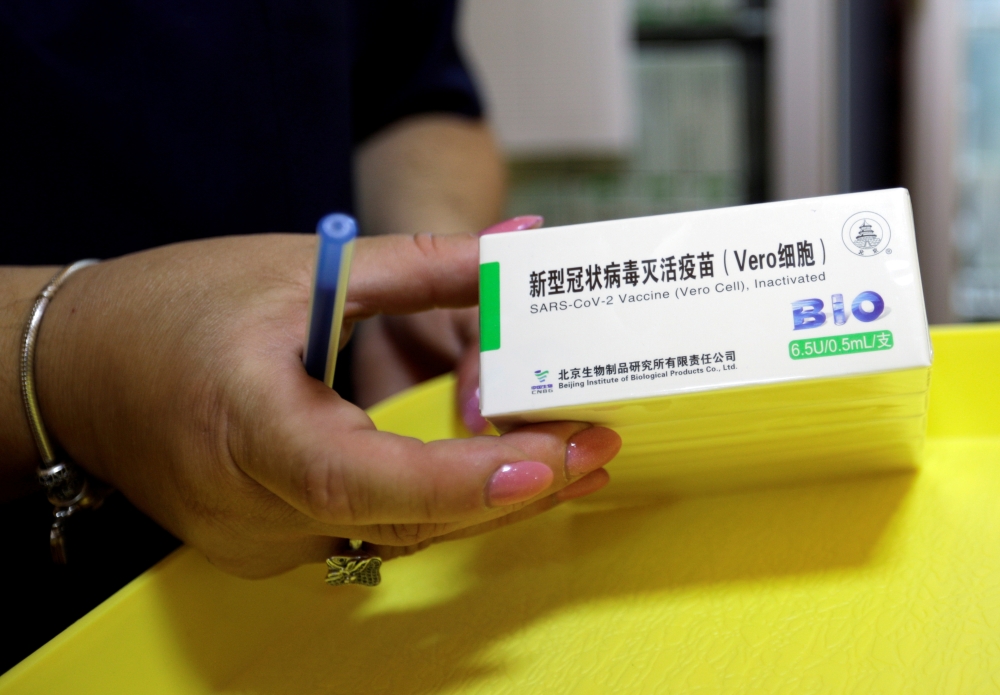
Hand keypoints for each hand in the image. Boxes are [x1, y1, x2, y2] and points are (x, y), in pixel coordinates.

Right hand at [35, 233, 619, 577]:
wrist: (78, 369)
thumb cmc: (176, 309)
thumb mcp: (303, 271)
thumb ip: (422, 266)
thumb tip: (520, 249)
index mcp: (249, 429)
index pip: (368, 478)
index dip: (461, 481)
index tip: (548, 465)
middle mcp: (252, 508)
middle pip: (403, 519)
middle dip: (509, 490)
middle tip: (595, 448)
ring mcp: (257, 541)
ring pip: (392, 536)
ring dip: (480, 503)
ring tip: (565, 462)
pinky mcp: (264, 545)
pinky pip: (365, 535)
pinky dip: (432, 507)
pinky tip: (486, 479)